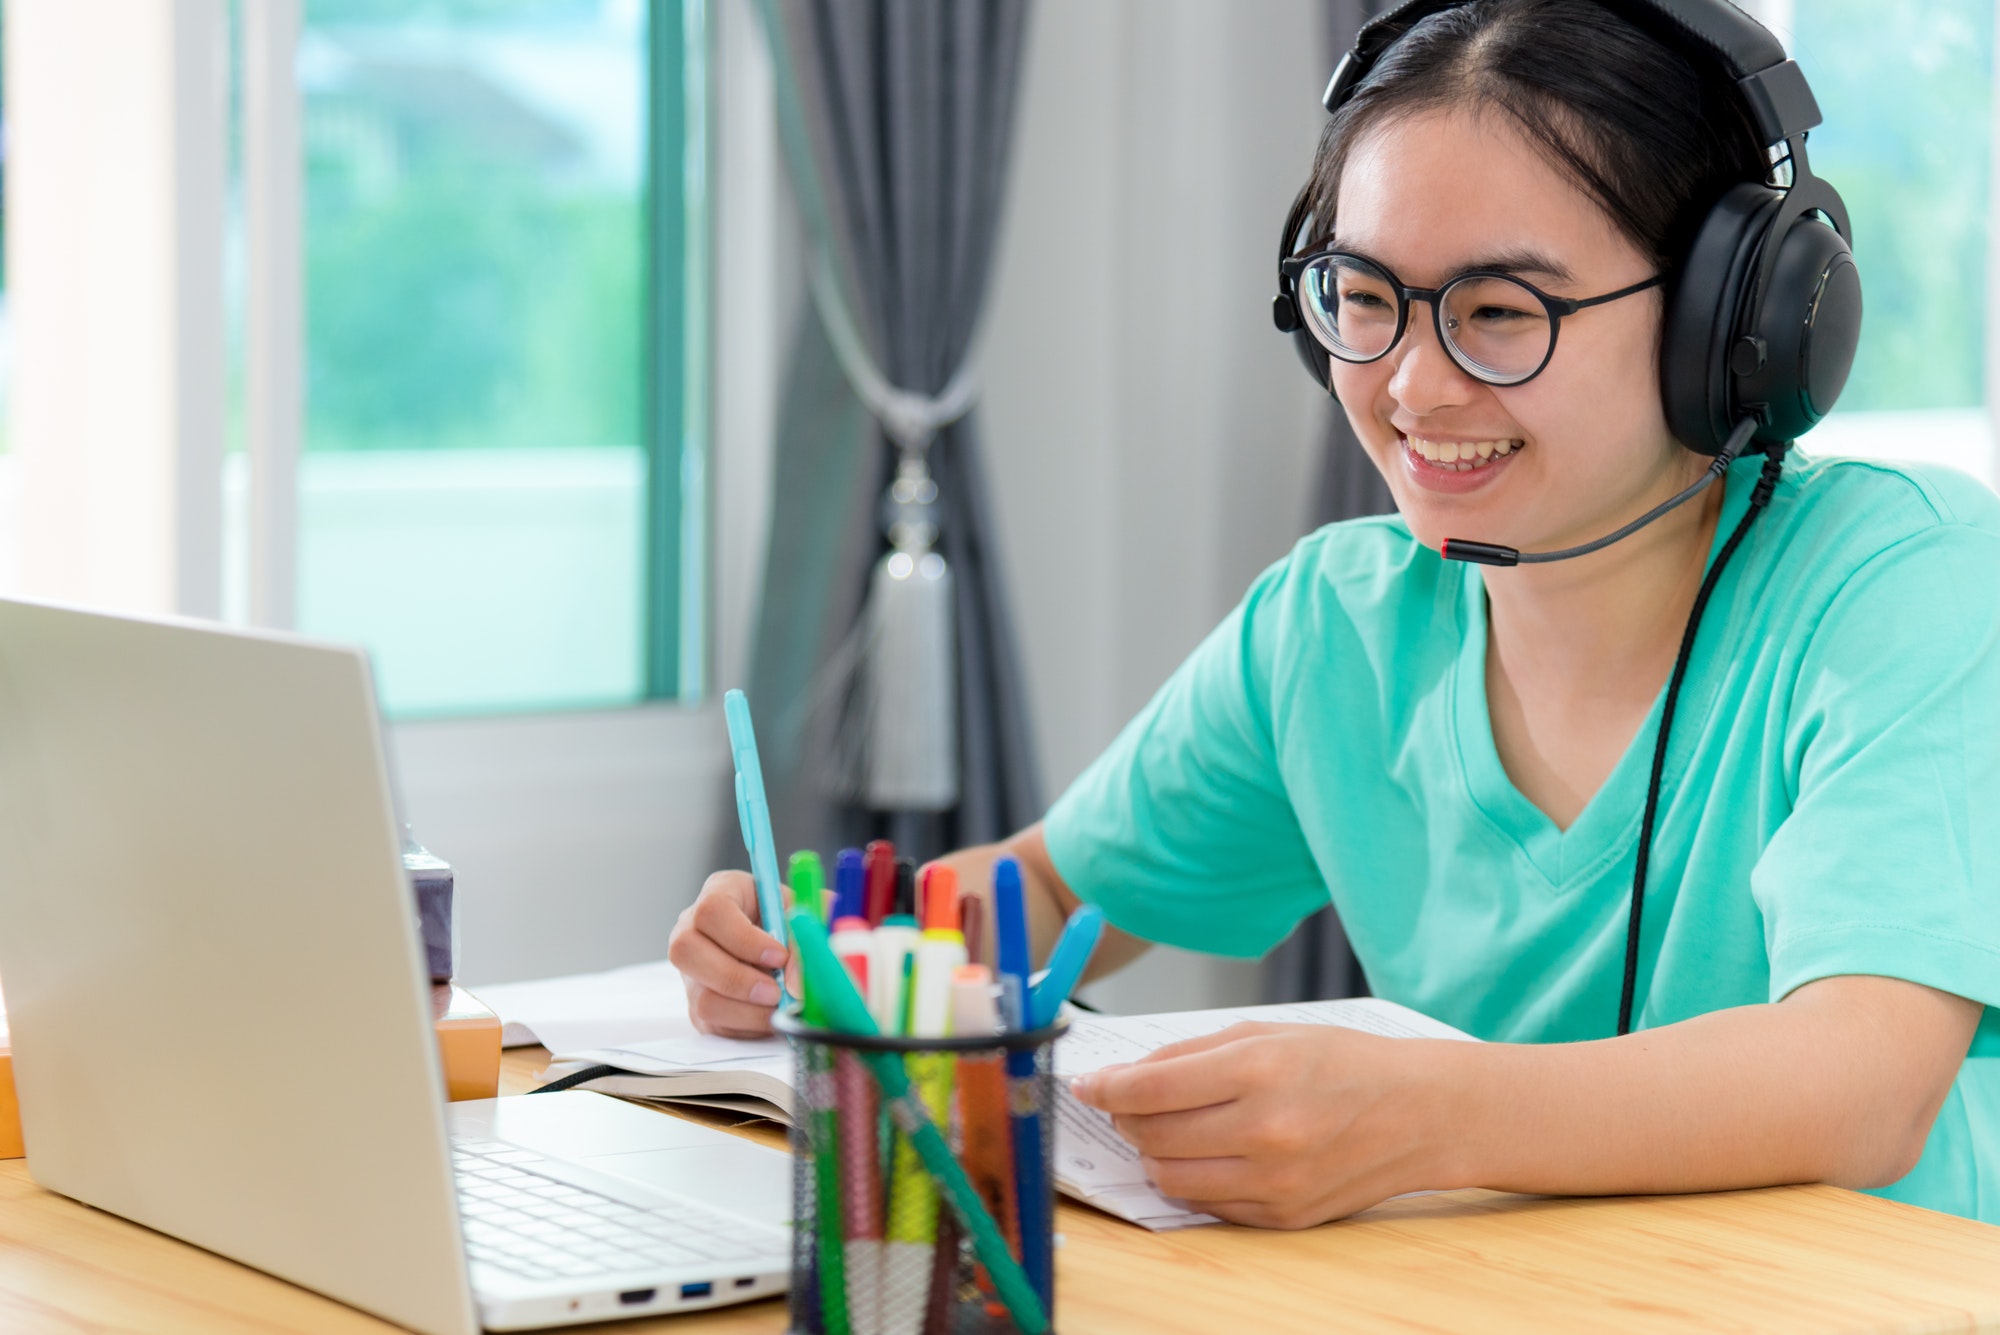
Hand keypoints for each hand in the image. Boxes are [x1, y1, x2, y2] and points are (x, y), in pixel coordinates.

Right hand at [667, 871, 797, 1037]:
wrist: (785, 944)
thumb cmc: (790, 919)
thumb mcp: (803, 915)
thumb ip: (804, 940)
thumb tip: (795, 984)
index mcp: (720, 892)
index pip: (713, 910)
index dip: (744, 938)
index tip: (778, 956)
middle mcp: (693, 927)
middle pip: (687, 950)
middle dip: (736, 978)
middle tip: (775, 991)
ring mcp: (691, 968)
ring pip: (700, 996)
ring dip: (745, 1009)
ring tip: (777, 1005)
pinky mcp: (696, 1002)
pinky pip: (712, 1022)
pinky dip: (746, 1025)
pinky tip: (769, 1014)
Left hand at [1068, 1022, 1452, 1228]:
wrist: (1420, 1113)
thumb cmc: (1341, 1062)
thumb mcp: (1267, 1031)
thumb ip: (1192, 1053)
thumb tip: (1126, 1076)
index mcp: (1259, 1070)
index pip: (1151, 1088)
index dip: (1107, 1088)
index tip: (1088, 1085)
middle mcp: (1266, 1130)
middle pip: (1153, 1136)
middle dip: (1127, 1119)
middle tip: (1129, 1104)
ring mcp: (1277, 1181)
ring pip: (1170, 1178)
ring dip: (1153, 1154)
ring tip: (1167, 1131)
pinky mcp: (1285, 1216)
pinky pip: (1207, 1204)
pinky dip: (1193, 1180)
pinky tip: (1209, 1155)